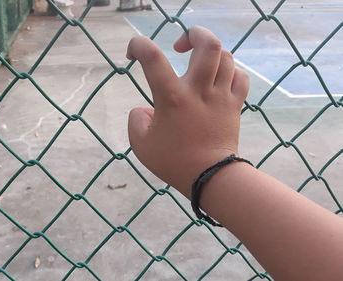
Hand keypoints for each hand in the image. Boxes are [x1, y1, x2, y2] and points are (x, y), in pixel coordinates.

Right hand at [126, 26, 249, 196]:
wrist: (210, 178)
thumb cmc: (173, 162)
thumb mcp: (141, 144)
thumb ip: (136, 120)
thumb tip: (145, 109)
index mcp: (172, 97)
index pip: (152, 57)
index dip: (137, 45)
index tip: (133, 53)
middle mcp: (199, 90)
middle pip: (208, 44)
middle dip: (194, 33)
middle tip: (181, 44)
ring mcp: (221, 96)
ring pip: (226, 57)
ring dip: (209, 54)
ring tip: (198, 65)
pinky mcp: (235, 105)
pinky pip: (240, 77)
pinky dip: (229, 72)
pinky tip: (218, 80)